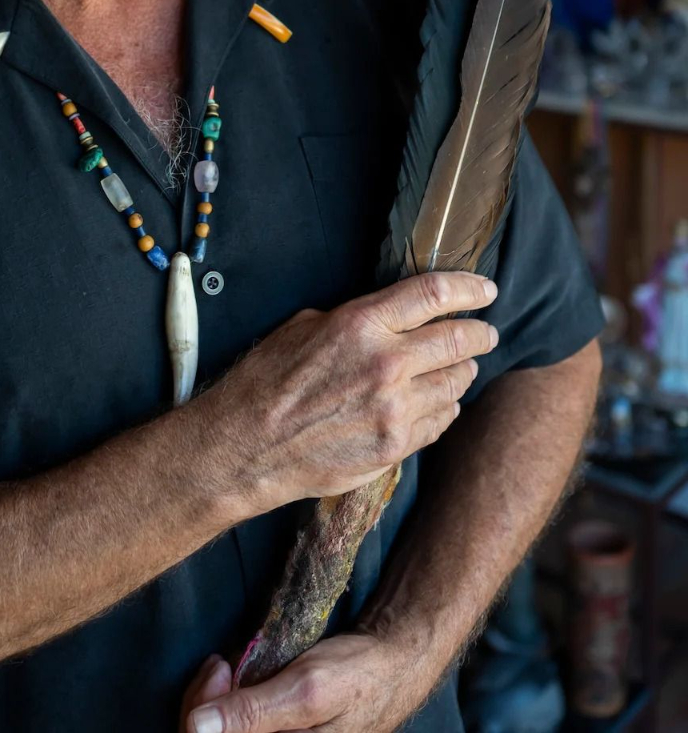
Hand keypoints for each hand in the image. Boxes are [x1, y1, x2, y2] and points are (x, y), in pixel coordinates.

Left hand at [182, 631, 428, 731]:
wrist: (391, 663)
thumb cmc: (356, 677)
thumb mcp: (305, 689)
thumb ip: (253, 713)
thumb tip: (197, 728)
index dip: (201, 710)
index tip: (220, 668)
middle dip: (205, 700)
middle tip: (223, 662)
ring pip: (217, 729)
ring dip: (214, 696)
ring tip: (231, 664)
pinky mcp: (272, 731)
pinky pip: (235, 723)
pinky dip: (227, 697)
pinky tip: (237, 674)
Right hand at [197, 271, 498, 513]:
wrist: (247, 445)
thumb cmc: (267, 380)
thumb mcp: (306, 327)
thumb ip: (356, 320)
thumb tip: (389, 318)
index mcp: (361, 324)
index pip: (434, 294)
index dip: (468, 288)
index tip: (485, 290)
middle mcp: (386, 363)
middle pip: (457, 339)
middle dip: (480, 333)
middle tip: (487, 332)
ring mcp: (394, 409)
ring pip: (455, 383)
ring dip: (464, 371)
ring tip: (464, 366)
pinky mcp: (394, 447)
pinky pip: (440, 421)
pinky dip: (446, 408)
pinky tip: (442, 402)